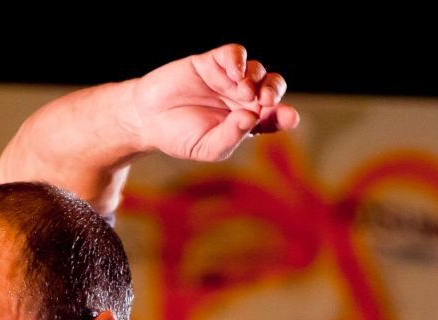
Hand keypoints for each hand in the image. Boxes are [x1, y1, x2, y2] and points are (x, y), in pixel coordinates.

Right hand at [130, 43, 300, 162]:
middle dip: (275, 91)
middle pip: (272, 88)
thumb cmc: (180, 137)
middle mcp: (243, 99)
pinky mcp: (212, 63)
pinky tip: (233, 73)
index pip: (275, 116)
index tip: (289, 117)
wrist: (147, 119)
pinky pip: (234, 54)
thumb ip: (232, 136)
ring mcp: (228, 79)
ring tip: (242, 91)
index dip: (286, 115)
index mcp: (248, 122)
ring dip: (256, 78)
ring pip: (257, 69)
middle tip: (265, 100)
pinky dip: (238, 60)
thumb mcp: (208, 147)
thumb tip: (252, 117)